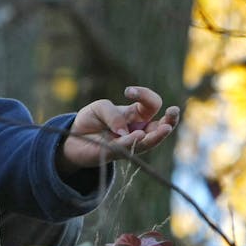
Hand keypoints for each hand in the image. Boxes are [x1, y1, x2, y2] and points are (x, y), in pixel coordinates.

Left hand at [58, 86, 180, 172]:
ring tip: (166, 128)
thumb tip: (125, 132)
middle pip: (161, 126)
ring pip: (149, 141)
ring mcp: (129, 143)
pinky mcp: (116, 154)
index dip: (144, 95)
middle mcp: (138, 130)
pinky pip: (128, 148)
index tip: (128, 91)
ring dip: (158, 135)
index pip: (151, 105)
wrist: (73, 138)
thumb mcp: (99, 108)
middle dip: (170, 119)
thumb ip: (113, 114)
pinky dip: (133, 142)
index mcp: (137, 115)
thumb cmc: (91, 120)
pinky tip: (139, 136)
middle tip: (173, 111)